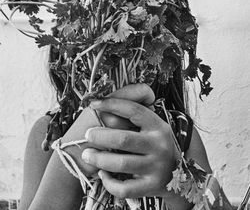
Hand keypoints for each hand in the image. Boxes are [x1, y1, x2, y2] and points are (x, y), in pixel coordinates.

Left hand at [81, 84, 179, 198]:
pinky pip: (125, 188)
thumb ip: (133, 115)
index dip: (111, 104)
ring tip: (87, 155)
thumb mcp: (152, 126)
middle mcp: (159, 145)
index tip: (94, 104)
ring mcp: (156, 167)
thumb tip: (104, 105)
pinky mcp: (151, 186)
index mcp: (157, 125)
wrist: (178, 174)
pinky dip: (109, 182)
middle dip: (100, 136)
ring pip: (121, 163)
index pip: (133, 110)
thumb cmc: (155, 144)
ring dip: (99, 159)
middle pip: (123, 139)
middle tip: (87, 134)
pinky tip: (103, 174)